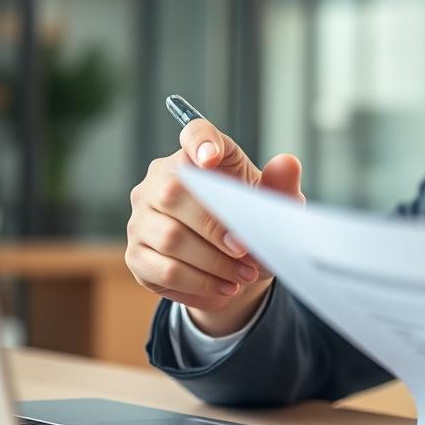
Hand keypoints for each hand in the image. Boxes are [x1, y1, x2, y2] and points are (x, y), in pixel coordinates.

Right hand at [126, 119, 304, 336]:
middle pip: (173, 193)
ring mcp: (141, 218)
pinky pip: (163, 272)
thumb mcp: (273, 209)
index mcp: (199, 158)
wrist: (234, 267)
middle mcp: (159, 181)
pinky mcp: (136, 255)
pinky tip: (224, 291)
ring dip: (213, 264)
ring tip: (244, 277)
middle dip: (215, 228)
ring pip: (170, 239)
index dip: (200, 141)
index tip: (213, 158)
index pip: (193, 134)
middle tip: (248, 252)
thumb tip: (288, 163)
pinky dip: (199, 285)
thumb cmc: (251, 225)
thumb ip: (281, 187)